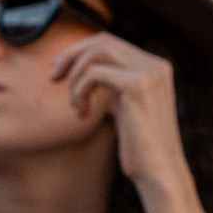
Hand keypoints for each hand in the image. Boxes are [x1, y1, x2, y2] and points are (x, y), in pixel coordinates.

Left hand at [50, 32, 192, 194]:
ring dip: (76, 75)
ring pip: (97, 51)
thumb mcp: (127, 107)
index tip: (61, 72)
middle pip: (103, 40)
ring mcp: (149, 72)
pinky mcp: (137, 86)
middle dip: (71, 55)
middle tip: (53, 77)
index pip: (111, 42)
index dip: (80, 52)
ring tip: (74, 104)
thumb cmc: (140, 147)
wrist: (159, 172)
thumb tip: (84, 68)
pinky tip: (81, 113)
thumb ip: (114, 84)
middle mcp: (155, 64)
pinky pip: (94, 74)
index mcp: (155, 67)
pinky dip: (79, 90)